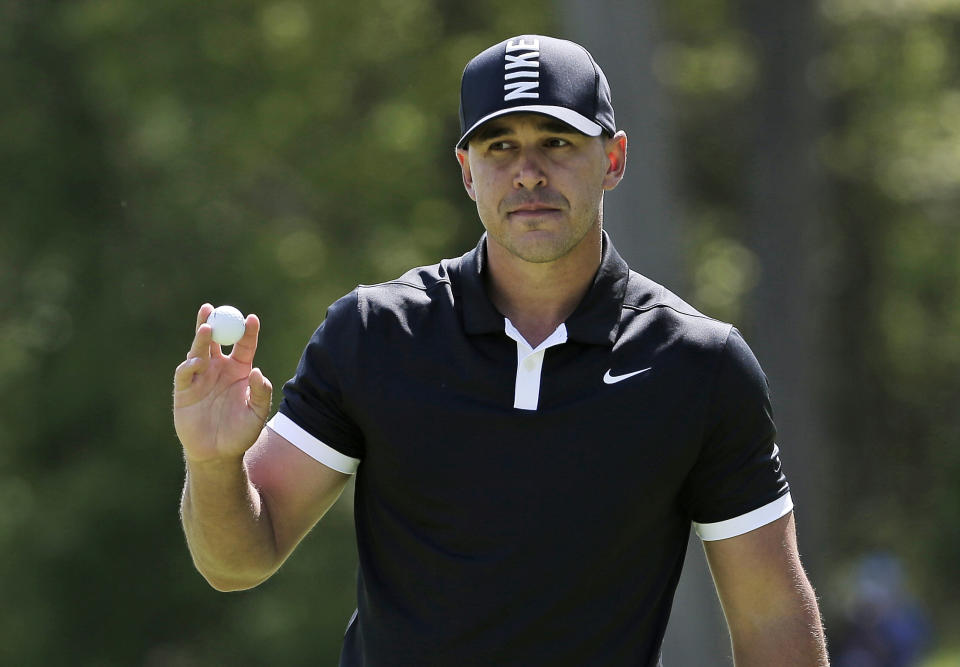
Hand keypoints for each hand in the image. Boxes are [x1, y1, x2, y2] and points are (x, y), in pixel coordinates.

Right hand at [173, 303, 272, 463]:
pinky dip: (190, 364)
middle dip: (213, 322)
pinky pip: (185, 371)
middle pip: (216, 339)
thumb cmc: (241, 433)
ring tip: (206, 328)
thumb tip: (258, 372)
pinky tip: (198, 362)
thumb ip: (261, 393)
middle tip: (212, 308)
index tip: (251, 318)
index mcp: (240, 370)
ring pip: (198, 350)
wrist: (218, 454)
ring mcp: (201, 377)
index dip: (247, 331)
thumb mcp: (257, 414)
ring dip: (201, 338)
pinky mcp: (185, 389)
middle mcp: (219, 369)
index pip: (244, 345)